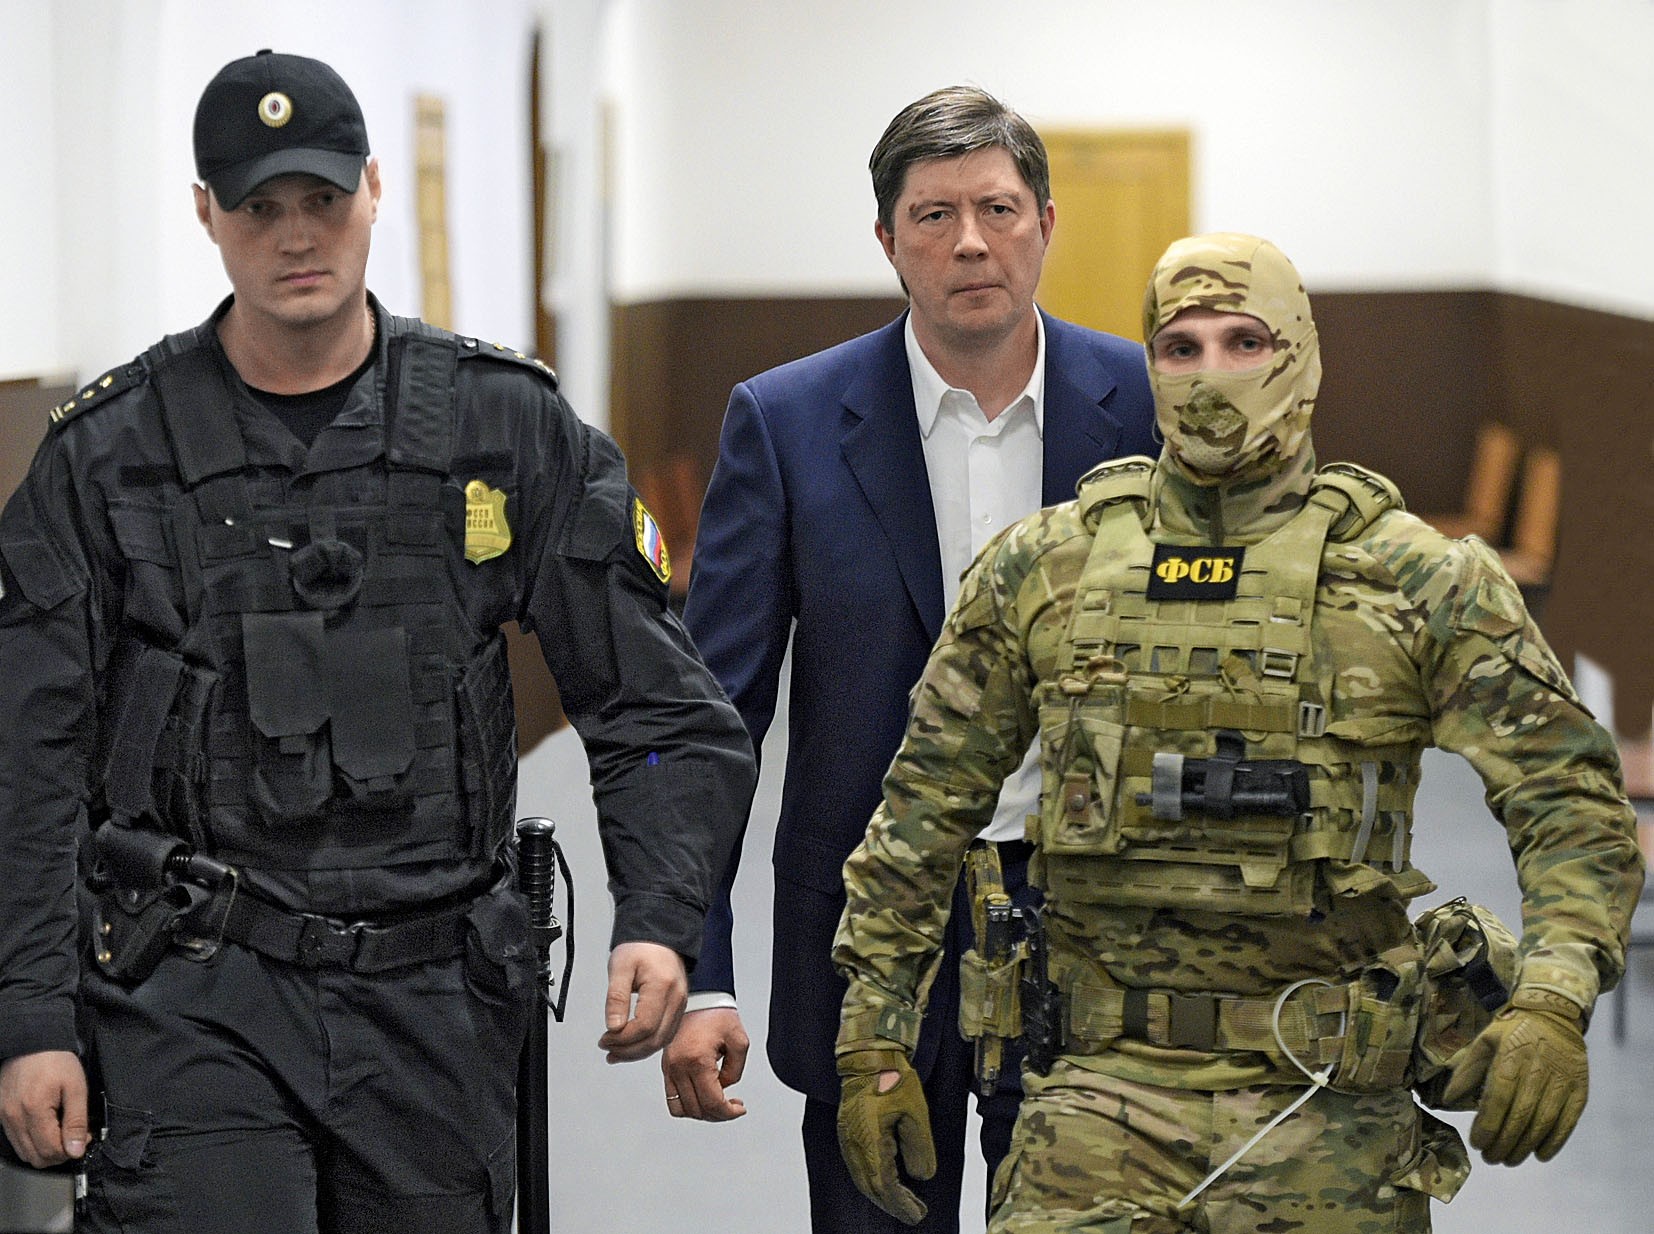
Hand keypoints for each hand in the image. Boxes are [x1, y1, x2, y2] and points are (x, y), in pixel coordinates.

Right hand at [0, 1051, 88, 1167]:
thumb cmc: (55, 1061)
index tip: (84, 1138)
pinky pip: (16, 1140)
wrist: (32, 1043)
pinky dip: (32, 1142)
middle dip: (59, 1154)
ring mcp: (4, 1118)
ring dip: (45, 1150)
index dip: (71, 1150)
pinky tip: (47, 1128)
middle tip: (75, 1137)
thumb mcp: (75, 1087)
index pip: (50, 1150)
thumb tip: (76, 1149)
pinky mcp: (1, 1115)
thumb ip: (76, 1121)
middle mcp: (14, 1118)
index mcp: (33, 1110)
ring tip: (62, 1131)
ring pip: (24, 1152)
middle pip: (36, 1157)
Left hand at [597, 941, 687, 1063]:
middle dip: (629, 1050)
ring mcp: (680, 1005)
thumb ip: (616, 998)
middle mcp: (676, 998)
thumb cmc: (641, 947)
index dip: (623, 1039)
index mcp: (662, 986)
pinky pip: (665, 1035)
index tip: (605, 1038)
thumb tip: (613, 1027)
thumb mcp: (620, 967)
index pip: (645, 1026)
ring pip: (662, 1041)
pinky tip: (631, 1047)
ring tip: (615, 1053)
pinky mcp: (678, 1009)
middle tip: (607, 1048)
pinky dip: (647, 1045)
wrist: (659, 937)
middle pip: (656, 1039)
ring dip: (638, 1052)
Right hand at [661, 1006, 749, 1120]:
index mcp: (697, 1060)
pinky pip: (672, 1099)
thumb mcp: (739, 1042)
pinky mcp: (666, 1067)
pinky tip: (703, 1096)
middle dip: (719, 1114)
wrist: (699, 997)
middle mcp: (678, 1067)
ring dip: (702, 1112)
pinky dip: (687, 1105)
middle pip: (697, 1110)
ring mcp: (669, 1068)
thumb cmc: (718, 1015)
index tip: (740, 1109)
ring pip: (682, 1109)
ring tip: (718, 1102)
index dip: (729, 1113)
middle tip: (733, 1106)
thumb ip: (735, 1071)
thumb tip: (724, 1088)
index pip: (712, 1102)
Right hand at [836, 1048, 934, 1224]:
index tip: (917, 1213)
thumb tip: (921, 1176)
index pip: (883, 1184)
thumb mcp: (916, 1113)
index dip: (900, 1203)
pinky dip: (872, 1178)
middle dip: (891, 1203)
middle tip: (913, 1213)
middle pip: (869, 1186)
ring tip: (902, 1201)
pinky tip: (885, 1180)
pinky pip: (858, 1164)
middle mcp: (853, 1142)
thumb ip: (920, 1148)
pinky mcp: (847, 1131)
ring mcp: (846, 1137)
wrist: (869, 1055)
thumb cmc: (893, 1078)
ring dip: (881, 1193)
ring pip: (862, 1177)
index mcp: (868, 1140)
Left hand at [1440, 987, 1588, 1164]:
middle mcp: (1539, 1068)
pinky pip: (1568, 1121)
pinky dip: (1555, 1142)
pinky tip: (1540, 1154)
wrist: (1555, 1016)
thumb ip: (1467, 1070)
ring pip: (1544, 1122)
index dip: (1488, 1124)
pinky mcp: (1580, 1089)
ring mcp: (1563, 1080)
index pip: (1499, 1097)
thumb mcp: (1485, 1041)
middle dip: (1504, 1142)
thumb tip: (1447, 1099)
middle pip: (1521, 1114)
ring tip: (1509, 1159)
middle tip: (1491, 1158)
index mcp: (1512, 1054)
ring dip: (1525, 1146)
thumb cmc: (1513, 1031)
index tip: (1477, 1143)